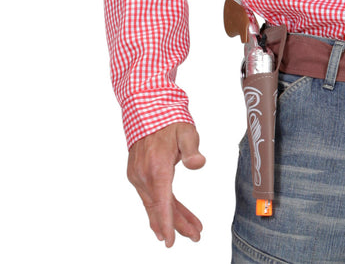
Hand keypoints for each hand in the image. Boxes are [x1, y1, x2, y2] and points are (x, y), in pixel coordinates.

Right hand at [126, 121, 205, 246]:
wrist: (146, 110)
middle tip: (196, 236)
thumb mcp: (186, 131)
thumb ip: (192, 149)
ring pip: (155, 204)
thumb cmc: (169, 121)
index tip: (170, 241)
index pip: (162, 201)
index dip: (167, 222)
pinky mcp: (137, 175)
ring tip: (192, 230)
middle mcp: (144, 175)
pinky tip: (169, 219)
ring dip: (172, 218)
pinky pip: (151, 196)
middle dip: (177, 225)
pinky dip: (163, 208)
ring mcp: (138, 176)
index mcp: (157, 167)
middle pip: (160, 207)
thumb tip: (199, 163)